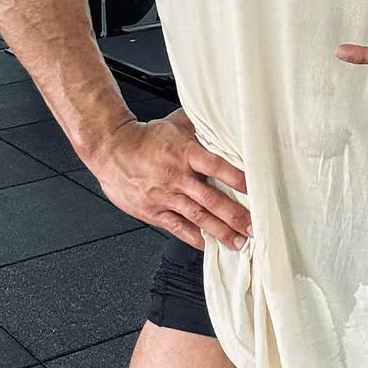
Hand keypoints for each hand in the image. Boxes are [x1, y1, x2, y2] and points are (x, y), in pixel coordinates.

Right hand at [89, 107, 250, 251]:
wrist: (111, 149)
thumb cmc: (146, 137)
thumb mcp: (177, 123)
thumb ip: (203, 127)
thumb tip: (228, 122)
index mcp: (185, 152)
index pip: (217, 166)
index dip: (237, 179)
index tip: (256, 190)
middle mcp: (176, 176)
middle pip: (211, 199)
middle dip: (234, 216)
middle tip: (253, 228)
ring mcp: (164, 196)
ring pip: (197, 217)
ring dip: (220, 232)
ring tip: (238, 242)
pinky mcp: (153, 211)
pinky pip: (177, 227)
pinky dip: (194, 238)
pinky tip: (208, 245)